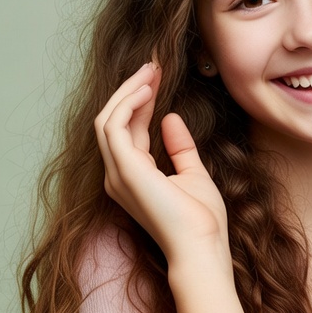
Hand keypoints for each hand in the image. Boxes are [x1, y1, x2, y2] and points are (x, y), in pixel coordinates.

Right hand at [94, 63, 228, 261]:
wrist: (202, 247)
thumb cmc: (201, 221)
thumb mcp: (193, 174)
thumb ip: (180, 148)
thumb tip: (171, 118)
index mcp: (132, 177)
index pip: (129, 130)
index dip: (141, 101)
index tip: (157, 77)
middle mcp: (118, 175)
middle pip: (114, 120)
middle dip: (132, 89)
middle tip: (153, 65)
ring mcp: (118, 173)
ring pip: (109, 119)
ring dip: (129, 91)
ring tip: (151, 70)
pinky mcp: (126, 170)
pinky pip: (114, 127)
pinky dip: (128, 104)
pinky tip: (149, 90)